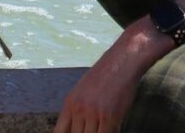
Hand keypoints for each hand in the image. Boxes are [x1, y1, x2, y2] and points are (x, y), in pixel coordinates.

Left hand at [54, 19, 171, 132]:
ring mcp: (94, 113)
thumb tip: (76, 127)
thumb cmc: (107, 74)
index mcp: (70, 102)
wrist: (124, 59)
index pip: (60, 132)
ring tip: (102, 128)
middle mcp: (79, 108)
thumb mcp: (84, 89)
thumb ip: (77, 109)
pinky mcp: (110, 116)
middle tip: (93, 129)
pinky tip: (111, 129)